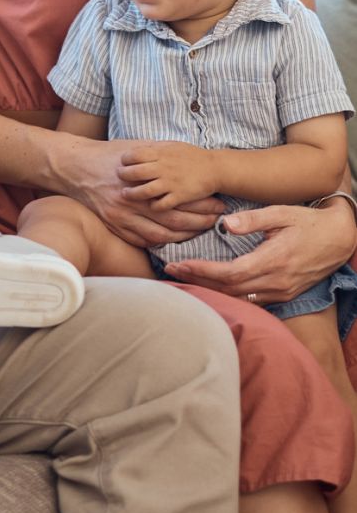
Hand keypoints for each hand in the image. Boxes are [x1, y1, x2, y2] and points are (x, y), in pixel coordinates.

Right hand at [62, 138, 220, 247]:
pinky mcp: (113, 225)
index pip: (179, 196)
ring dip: (183, 236)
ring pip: (160, 234)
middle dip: (199, 222)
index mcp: (141, 181)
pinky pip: (141, 240)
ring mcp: (122, 216)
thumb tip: (184, 153)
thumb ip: (159, 153)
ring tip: (199, 233)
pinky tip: (171, 239)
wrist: (74, 166)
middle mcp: (133, 202)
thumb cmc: (107, 154)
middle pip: (174, 218)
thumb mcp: (135, 148)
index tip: (218, 203)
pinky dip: (159, 242)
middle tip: (216, 221)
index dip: (201, 202)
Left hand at [117, 141, 217, 210]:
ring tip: (126, 194)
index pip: (134, 155)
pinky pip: (161, 204)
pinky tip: (148, 205)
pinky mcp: (179, 196)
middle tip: (119, 177)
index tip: (122, 163)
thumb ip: (153, 147)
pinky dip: (153, 205)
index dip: (125, 159)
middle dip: (124, 175)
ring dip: (133, 193)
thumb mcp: (171, 146)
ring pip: (145, 190)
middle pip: (135, 172)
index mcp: (161, 153)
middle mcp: (163, 168)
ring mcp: (171, 183)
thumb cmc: (190, 156)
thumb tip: (134, 148)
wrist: (214, 168)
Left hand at [164, 202, 356, 301]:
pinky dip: (228, 294)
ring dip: (210, 289)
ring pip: (238, 297)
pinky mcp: (284, 294)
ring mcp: (281, 291)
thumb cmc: (308, 222)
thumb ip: (253, 220)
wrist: (339, 239)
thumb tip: (225, 223)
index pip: (230, 273)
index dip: (202, 270)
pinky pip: (251, 299)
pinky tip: (212, 286)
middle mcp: (276, 281)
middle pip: (229, 288)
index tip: (180, 263)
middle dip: (198, 280)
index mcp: (273, 260)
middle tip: (171, 271)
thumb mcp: (281, 213)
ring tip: (185, 277)